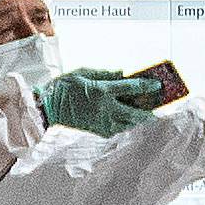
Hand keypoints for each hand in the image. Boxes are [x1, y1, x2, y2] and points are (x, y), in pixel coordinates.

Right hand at [33, 69, 165, 138]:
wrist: (47, 109)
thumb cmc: (64, 88)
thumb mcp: (84, 73)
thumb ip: (106, 74)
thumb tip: (123, 74)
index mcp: (103, 91)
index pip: (133, 88)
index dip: (148, 86)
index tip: (158, 85)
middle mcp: (106, 109)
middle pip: (136, 113)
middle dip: (148, 111)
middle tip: (155, 108)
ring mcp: (102, 122)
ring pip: (129, 124)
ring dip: (137, 119)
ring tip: (142, 114)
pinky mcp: (98, 131)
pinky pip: (117, 129)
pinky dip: (124, 124)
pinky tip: (124, 119)